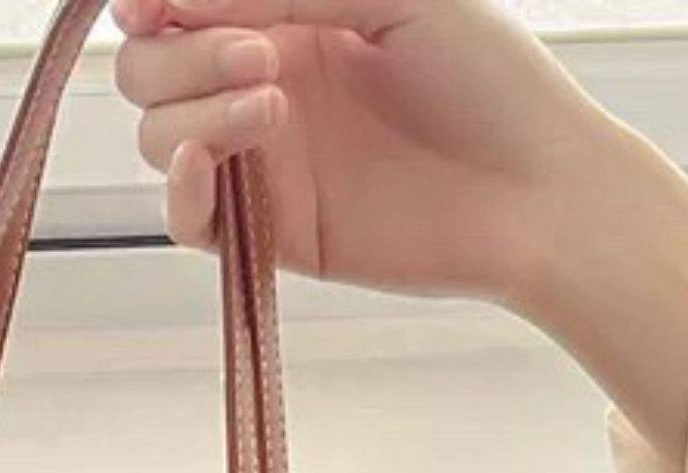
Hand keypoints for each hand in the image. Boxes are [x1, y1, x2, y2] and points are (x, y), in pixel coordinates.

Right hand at [110, 0, 687, 461]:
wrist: (539, 194)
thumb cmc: (491, 81)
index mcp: (289, 15)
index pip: (177, 5)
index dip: (150, 0)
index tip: (150, 1)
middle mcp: (264, 83)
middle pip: (149, 69)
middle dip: (180, 55)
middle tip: (260, 54)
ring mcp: (266, 161)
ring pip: (158, 136)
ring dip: (191, 112)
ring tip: (273, 106)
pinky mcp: (276, 234)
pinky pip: (188, 222)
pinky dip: (179, 189)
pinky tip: (207, 161)